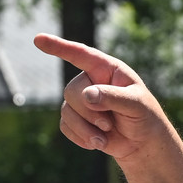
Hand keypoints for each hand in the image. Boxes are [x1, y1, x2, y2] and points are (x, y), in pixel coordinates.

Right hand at [34, 34, 176, 163]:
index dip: (58, 47)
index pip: (80, 54)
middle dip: (89, 112)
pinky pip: (65, 126)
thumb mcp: (136, 104)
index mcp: (106, 69)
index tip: (38, 39)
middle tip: (109, 125)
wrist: (142, 143)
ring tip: (106, 136)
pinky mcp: (76, 120)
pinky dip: (81, 137)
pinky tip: (98, 142)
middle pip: (72, 91)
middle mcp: (90, 81)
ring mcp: (81, 101)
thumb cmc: (145, 117)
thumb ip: (113, 97)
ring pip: (66, 111)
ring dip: (86, 128)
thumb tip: (87, 95)